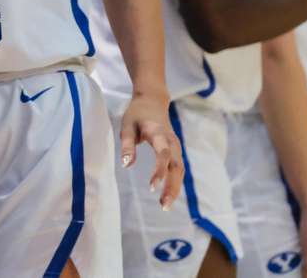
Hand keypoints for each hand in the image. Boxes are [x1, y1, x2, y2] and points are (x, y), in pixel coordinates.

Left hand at [119, 91, 182, 209]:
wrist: (153, 101)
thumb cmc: (137, 114)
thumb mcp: (126, 125)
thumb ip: (127, 145)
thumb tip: (127, 166)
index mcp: (158, 133)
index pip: (163, 154)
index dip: (159, 171)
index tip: (152, 187)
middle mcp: (171, 141)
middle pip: (176, 166)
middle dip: (172, 186)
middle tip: (163, 205)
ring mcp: (176, 146)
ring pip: (180, 170)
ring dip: (175, 188)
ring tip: (165, 205)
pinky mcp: (176, 151)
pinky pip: (179, 169)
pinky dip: (176, 183)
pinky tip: (169, 196)